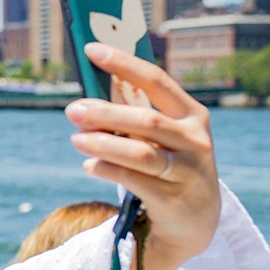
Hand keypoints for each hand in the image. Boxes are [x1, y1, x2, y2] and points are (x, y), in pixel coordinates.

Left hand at [66, 43, 220, 269]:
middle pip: (146, 120)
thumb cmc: (170, 165)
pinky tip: (89, 165)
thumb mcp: (165, 138)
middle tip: (72, 110)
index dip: (123, 64)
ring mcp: (187, 171)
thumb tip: (90, 98)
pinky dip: (108, 169)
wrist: (197, 219)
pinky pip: (135, 180)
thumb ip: (138, 117)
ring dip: (103, 144)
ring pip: (140, 153)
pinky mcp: (173, 199)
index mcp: (193, 115)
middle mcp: (195, 140)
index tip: (92, 49)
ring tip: (76, 139)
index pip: (157, 81)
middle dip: (105, 114)